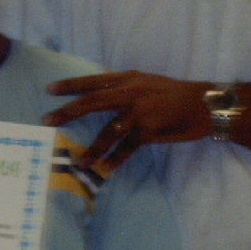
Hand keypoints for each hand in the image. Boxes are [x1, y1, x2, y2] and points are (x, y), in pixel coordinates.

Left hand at [45, 70, 212, 168]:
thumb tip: (98, 92)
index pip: (93, 81)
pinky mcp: (148, 132)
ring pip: (108, 132)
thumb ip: (122, 86)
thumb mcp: (146, 81)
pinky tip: (104, 170)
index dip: (70, 85)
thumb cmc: (173, 92)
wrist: (203, 104)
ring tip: (79, 162)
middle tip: (47, 121)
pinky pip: (126, 149)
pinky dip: (115, 161)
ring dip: (92, 149)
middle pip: (92, 103)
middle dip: (68, 113)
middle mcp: (130, 93)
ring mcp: (139, 113)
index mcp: (127, 79)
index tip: (49, 90)